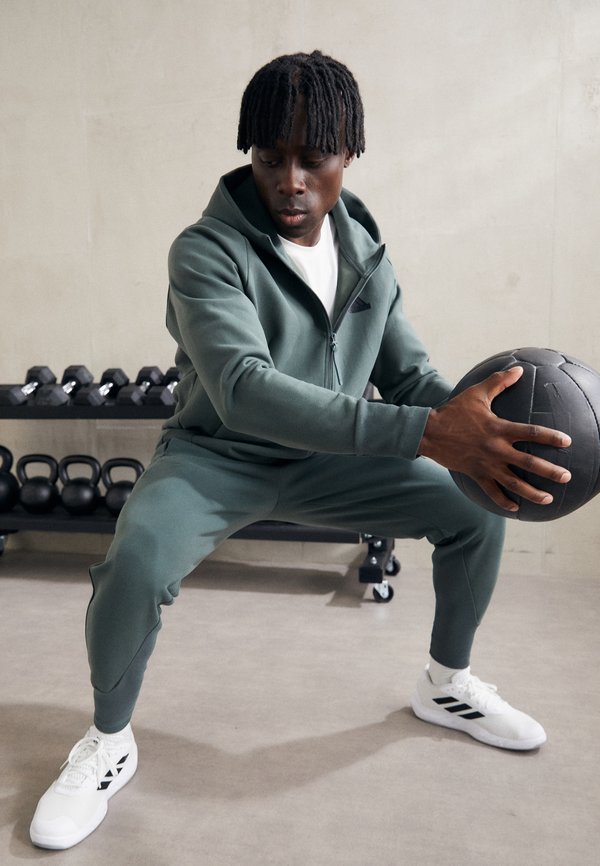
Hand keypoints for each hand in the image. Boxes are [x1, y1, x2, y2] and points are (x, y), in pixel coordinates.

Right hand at [419, 366, 571, 511]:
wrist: (429, 432)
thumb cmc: (453, 411)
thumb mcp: (477, 394)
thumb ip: (499, 382)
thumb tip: (518, 369)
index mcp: (499, 429)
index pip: (531, 433)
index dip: (551, 437)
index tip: (567, 442)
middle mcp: (496, 449)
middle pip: (528, 463)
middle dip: (550, 471)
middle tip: (566, 476)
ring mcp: (486, 464)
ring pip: (514, 483)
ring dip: (532, 492)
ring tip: (548, 498)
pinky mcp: (475, 474)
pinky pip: (492, 492)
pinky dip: (504, 502)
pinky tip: (516, 509)